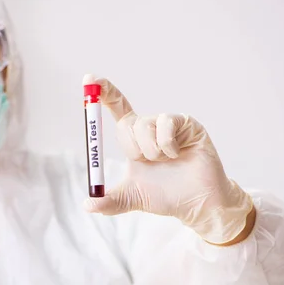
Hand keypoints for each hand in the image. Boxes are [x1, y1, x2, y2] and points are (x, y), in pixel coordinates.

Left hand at [83, 75, 253, 244]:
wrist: (196, 204)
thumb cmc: (166, 197)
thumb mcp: (131, 199)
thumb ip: (109, 202)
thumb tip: (87, 205)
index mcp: (135, 139)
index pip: (118, 110)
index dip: (105, 93)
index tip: (91, 79)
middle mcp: (151, 127)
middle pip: (126, 122)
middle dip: (132, 148)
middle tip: (146, 161)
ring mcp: (169, 124)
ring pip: (144, 125)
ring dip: (150, 150)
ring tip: (166, 161)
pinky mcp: (187, 124)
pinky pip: (165, 125)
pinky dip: (166, 145)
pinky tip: (178, 155)